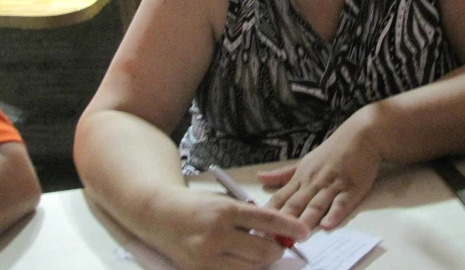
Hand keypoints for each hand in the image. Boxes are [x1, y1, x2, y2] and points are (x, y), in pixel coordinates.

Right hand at [148, 189, 307, 269]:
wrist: (160, 214)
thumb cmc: (195, 205)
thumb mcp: (223, 201)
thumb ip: (247, 215)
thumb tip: (275, 231)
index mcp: (225, 210)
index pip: (266, 220)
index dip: (289, 227)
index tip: (305, 232)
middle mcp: (217, 234)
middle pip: (263, 250)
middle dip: (277, 249)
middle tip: (280, 245)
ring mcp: (208, 256)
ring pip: (252, 267)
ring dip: (262, 261)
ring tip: (260, 250)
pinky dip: (245, 269)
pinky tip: (244, 259)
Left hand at [258, 118, 381, 230]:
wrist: (361, 135)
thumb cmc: (333, 151)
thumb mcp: (305, 161)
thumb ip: (283, 174)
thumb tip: (260, 178)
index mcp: (301, 178)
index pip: (280, 198)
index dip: (269, 213)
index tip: (258, 225)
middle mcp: (314, 183)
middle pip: (295, 204)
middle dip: (284, 221)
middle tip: (273, 236)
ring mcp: (332, 185)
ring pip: (316, 205)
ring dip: (306, 219)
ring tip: (296, 234)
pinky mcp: (352, 188)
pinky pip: (342, 203)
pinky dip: (334, 214)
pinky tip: (328, 224)